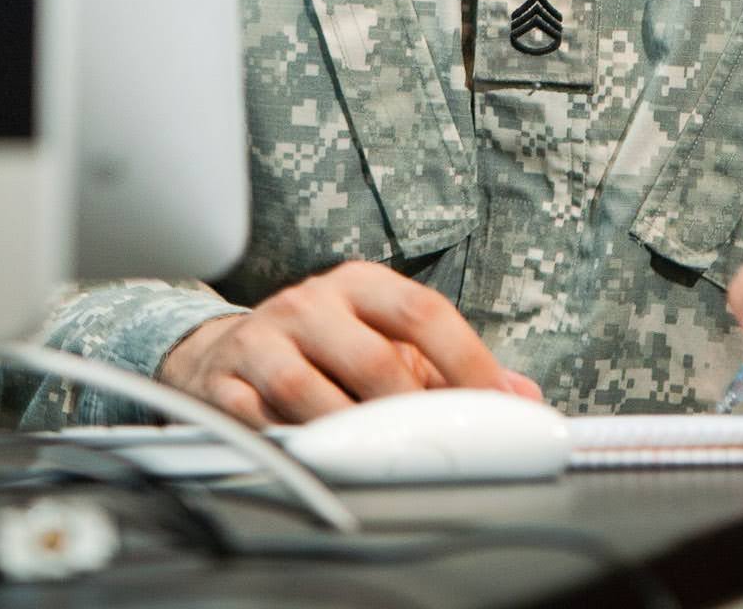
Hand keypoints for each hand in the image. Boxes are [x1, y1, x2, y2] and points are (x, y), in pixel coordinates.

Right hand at [159, 260, 543, 423]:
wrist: (225, 352)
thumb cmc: (323, 349)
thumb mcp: (386, 340)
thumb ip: (451, 367)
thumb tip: (522, 394)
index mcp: (360, 286)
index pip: (423, 311)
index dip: (465, 359)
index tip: (493, 404)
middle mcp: (310, 304)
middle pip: (370, 358)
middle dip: (408, 411)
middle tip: (430, 444)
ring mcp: (260, 341)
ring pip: (307, 392)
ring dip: (346, 433)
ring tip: (372, 457)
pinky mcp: (221, 383)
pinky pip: (256, 422)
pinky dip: (287, 445)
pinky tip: (311, 456)